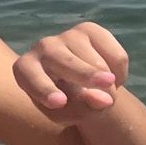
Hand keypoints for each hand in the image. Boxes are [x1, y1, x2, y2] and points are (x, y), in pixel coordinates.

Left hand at [13, 22, 129, 124]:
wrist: (80, 83)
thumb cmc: (66, 102)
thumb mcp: (70, 114)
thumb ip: (82, 110)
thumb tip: (104, 99)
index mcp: (25, 70)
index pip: (31, 77)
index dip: (45, 90)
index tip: (59, 102)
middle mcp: (42, 48)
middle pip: (64, 61)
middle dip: (84, 73)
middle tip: (106, 83)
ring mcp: (67, 36)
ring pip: (96, 62)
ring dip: (108, 85)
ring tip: (103, 94)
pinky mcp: (90, 30)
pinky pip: (114, 55)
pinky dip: (120, 73)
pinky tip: (110, 77)